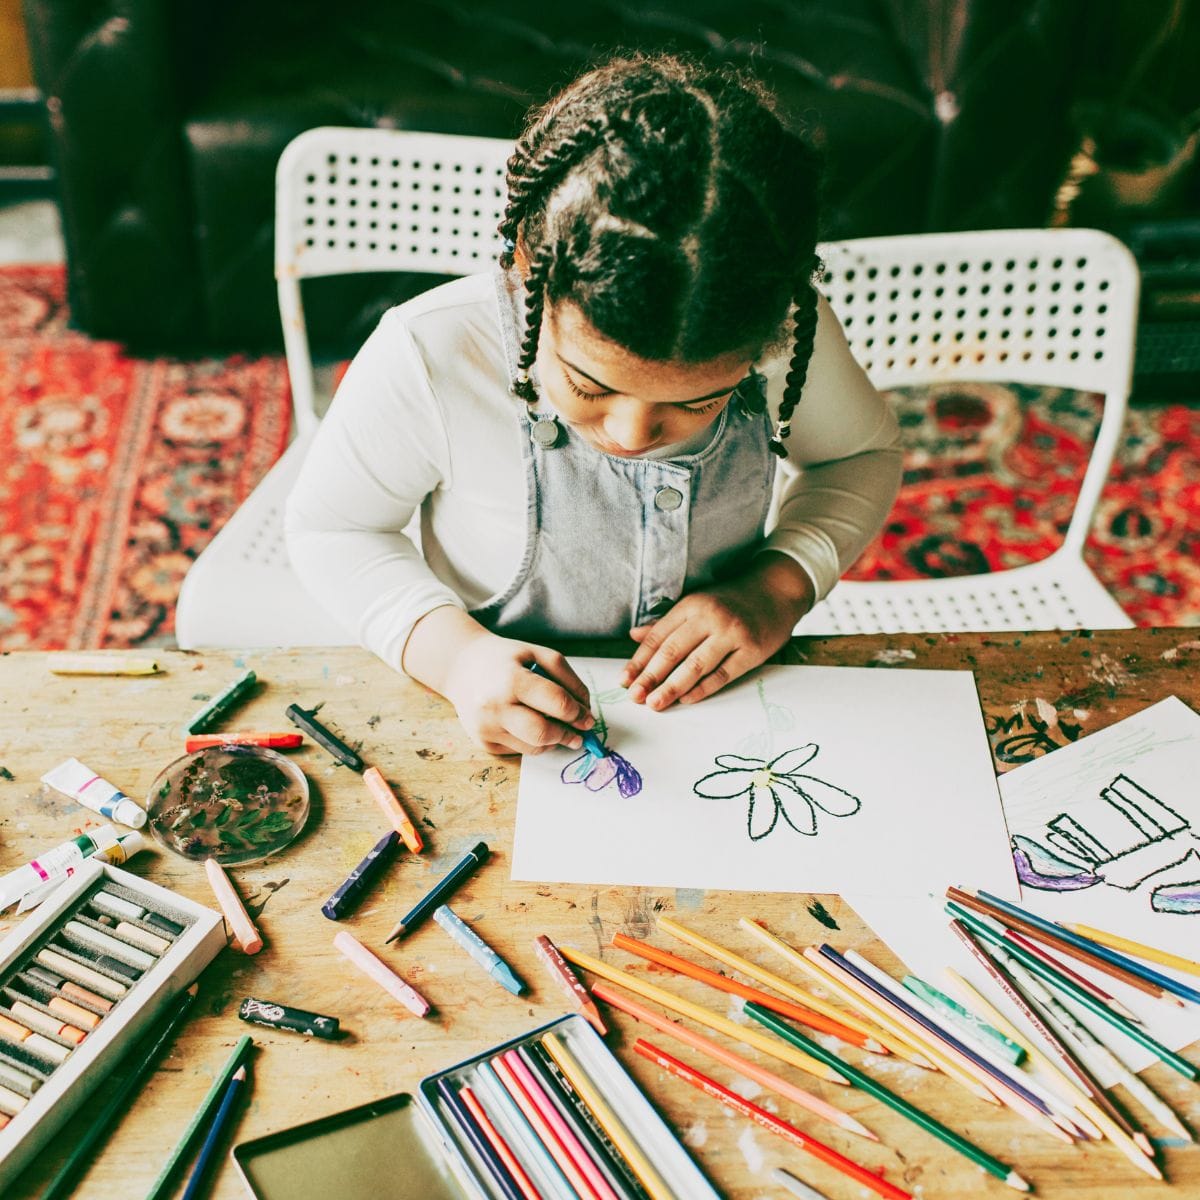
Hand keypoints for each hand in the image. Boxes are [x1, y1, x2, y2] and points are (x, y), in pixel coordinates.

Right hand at [408, 610, 593, 754]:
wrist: (461, 666)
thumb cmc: (504, 658)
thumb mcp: (537, 653)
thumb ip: (567, 679)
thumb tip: (586, 710)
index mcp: (511, 680)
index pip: (556, 703)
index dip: (578, 713)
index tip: (588, 717)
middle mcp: (494, 707)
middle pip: (543, 733)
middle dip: (568, 735)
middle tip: (580, 734)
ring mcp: (486, 728)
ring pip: (534, 747)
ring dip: (553, 740)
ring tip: (557, 727)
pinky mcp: (483, 743)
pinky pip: (520, 750)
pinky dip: (533, 741)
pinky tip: (529, 725)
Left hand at [621, 554, 814, 709]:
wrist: (776, 592)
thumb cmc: (731, 600)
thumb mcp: (697, 603)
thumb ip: (666, 622)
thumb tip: (634, 636)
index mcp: (692, 605)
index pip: (659, 636)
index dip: (639, 660)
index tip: (625, 680)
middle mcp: (710, 617)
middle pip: (673, 652)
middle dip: (650, 677)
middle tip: (635, 697)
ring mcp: (732, 634)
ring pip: (695, 666)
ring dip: (672, 687)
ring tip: (655, 703)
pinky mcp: (751, 650)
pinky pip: (722, 675)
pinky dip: (703, 689)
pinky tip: (686, 699)